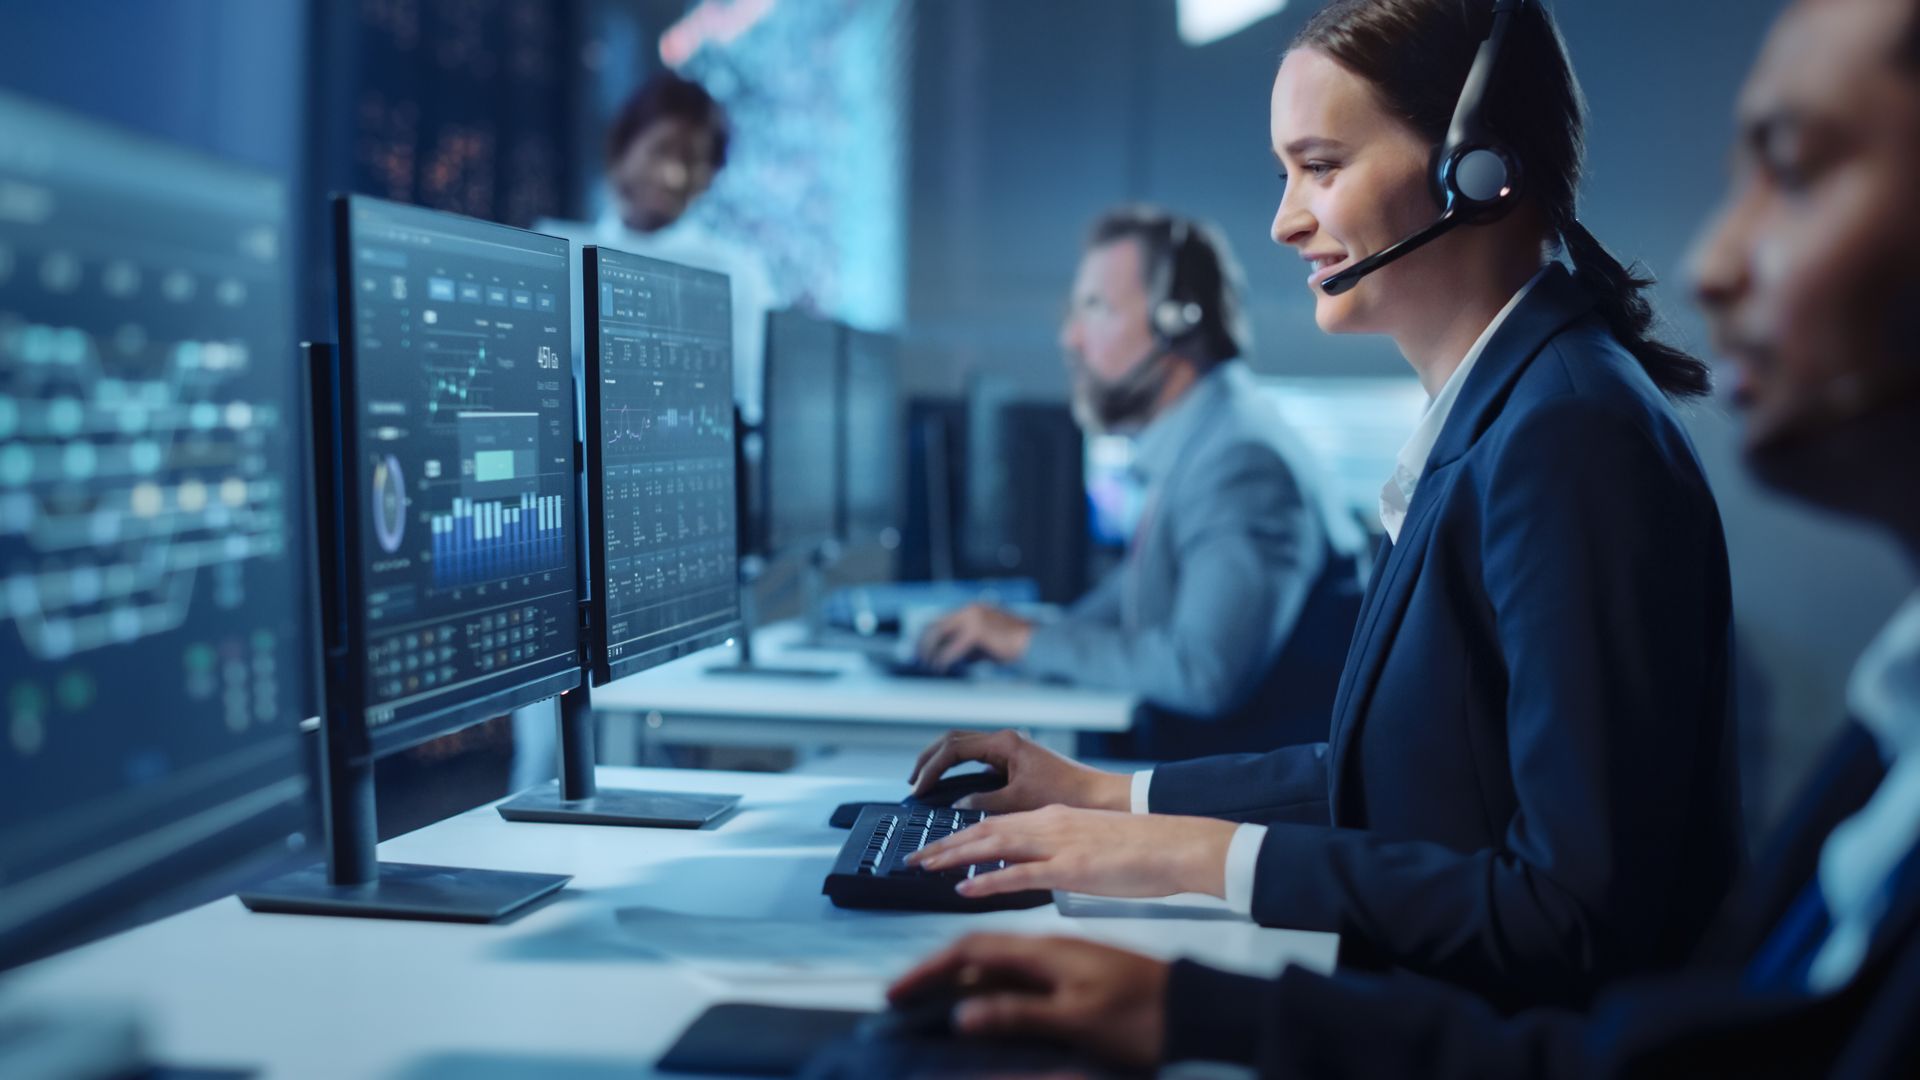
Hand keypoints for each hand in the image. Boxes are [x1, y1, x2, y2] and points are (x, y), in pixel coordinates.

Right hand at [889, 933, 1169, 1069]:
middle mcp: (1047, 945)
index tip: (898, 990)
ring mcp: (1062, 953)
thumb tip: (961, 1015)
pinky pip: (1018, 958)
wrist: (1197, 1005)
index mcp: (1043, 951)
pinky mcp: (1075, 964)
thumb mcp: (1080, 1019)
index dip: (930, 970)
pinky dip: (990, 968)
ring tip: (931, 981)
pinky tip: (987, 982)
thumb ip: (1019, 1014)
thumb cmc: (1143, 1014)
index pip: (970, 950)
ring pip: (997, 948)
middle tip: (902, 989)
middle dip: (935, 964)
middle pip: (977, 944)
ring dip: (960, 963)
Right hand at [908, 728, 1130, 812]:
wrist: (1098, 796)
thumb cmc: (1067, 794)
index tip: (919, 788)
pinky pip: (977, 758)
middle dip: (929, 759)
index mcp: (1004, 742)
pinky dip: (958, 769)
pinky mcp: (1014, 761)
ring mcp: (1009, 749)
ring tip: (924, 781)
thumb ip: (984, 803)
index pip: (953, 748)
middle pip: (953, 740)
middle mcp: (1005, 740)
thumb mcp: (1020, 802)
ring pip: (964, 747)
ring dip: (942, 762)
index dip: (931, 769)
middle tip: (913, 780)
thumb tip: (957, 807)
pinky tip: (951, 785)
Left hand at [909, 805, 1235, 900]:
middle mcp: (1049, 824)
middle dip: (944, 844)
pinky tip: (965, 888)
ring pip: (992, 847)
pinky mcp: (1070, 867)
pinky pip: (1019, 875)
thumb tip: (1039, 866)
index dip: (961, 834)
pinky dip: (988, 881)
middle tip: (913, 857)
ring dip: (953, 857)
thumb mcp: (1090, 842)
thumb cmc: (1142, 848)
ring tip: (924, 868)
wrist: (1176, 843)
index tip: (935, 845)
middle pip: (983, 831)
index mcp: (1054, 818)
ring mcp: (1058, 845)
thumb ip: (1059, 850)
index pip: (996, 824)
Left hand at [916, 603, 1033, 668]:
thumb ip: (969, 647)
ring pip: (939, 633)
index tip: (921, 649)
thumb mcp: (987, 644)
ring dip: (930, 651)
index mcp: (973, 609)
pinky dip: (943, 659)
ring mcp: (973, 618)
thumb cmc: (1016, 645)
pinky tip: (940, 667)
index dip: (928, 635)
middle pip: (935, 623)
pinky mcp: (977, 630)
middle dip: (923, 642)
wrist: (1036, 642)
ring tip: (929, 665)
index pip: (941, 619)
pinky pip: (952, 647)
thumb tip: (948, 658)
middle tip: (918, 658)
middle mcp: (970, 610)